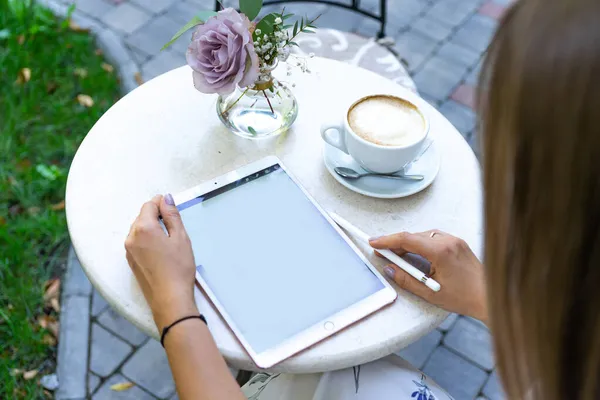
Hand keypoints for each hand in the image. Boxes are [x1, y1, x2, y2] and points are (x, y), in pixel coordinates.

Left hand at [125, 194, 197, 330]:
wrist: (170, 298)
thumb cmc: (178, 269)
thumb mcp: (180, 237)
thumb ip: (171, 215)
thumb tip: (166, 199)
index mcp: (144, 228)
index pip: (149, 205)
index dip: (161, 203)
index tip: (172, 207)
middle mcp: (131, 237)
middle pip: (142, 217)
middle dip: (156, 216)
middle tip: (174, 225)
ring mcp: (129, 250)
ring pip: (139, 229)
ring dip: (151, 228)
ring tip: (169, 240)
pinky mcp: (131, 261)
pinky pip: (137, 242)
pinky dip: (147, 240)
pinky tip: (161, 251)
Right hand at [370, 230, 487, 322]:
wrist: (491, 297)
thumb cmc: (465, 297)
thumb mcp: (430, 293)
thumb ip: (407, 280)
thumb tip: (390, 270)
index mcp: (441, 251)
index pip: (407, 239)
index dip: (387, 240)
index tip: (374, 242)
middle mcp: (448, 241)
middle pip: (414, 236)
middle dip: (396, 244)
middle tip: (382, 253)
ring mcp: (454, 240)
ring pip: (423, 236)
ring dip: (409, 244)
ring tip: (399, 257)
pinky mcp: (458, 244)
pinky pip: (434, 238)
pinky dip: (422, 244)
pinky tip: (417, 256)